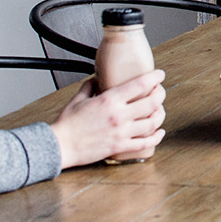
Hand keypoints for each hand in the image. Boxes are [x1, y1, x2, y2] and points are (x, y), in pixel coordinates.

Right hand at [50, 69, 166, 168]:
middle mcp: (119, 115)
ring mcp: (121, 132)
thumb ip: (90, 86)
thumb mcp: (78, 99)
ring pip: (153, 122)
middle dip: (160, 94)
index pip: (141, 84)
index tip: (159, 75)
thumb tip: (97, 77)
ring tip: (159, 111)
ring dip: (160, 115)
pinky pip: (145, 143)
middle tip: (160, 92)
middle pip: (152, 102)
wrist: (59, 146)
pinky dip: (156, 137)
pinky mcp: (120, 146)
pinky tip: (159, 132)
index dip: (155, 77)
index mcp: (109, 100)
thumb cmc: (67, 124)